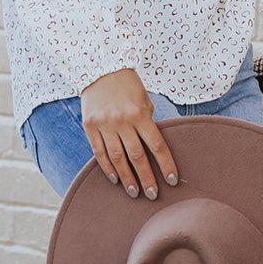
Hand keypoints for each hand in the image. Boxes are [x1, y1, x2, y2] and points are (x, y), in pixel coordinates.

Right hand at [80, 68, 178, 198]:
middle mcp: (121, 120)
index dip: (165, 165)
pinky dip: (107, 168)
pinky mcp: (89, 126)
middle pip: (136, 156)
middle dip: (146, 178)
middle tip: (153, 195)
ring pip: (117, 158)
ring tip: (135, 192)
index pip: (156, 145)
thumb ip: (148, 124)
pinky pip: (99, 152)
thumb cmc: (128, 85)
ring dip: (127, 178)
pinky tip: (115, 179)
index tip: (172, 180)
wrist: (100, 68)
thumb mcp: (144, 100)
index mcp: (140, 113)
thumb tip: (153, 150)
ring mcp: (104, 124)